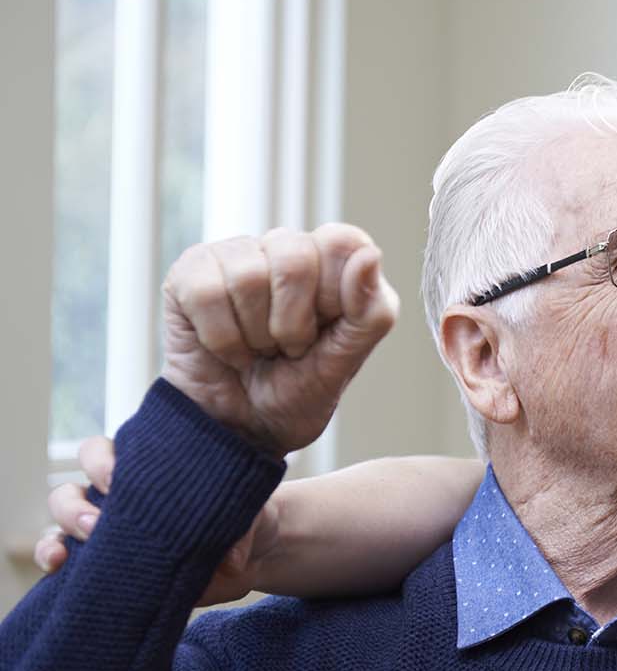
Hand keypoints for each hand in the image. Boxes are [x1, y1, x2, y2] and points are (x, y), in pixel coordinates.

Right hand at [34, 435, 279, 605]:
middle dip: (75, 505)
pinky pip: (66, 563)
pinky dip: (54, 564)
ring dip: (58, 535)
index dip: (101, 461)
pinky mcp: (108, 568)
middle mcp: (120, 499)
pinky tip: (58, 570)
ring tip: (69, 553)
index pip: (105, 453)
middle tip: (100, 523)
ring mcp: (109, 533)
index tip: (115, 477)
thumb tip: (230, 560)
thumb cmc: (246, 518)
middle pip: (72, 489)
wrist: (254, 554)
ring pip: (61, 525)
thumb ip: (241, 527)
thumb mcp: (251, 514)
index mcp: (148, 471)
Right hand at [161, 224, 397, 456]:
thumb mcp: (348, 360)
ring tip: (258, 349)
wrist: (242, 428)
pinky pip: (206, 293)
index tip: (325, 330)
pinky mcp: (190, 272)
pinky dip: (221, 339)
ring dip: (255, 335)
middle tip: (288, 348)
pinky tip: (228, 349)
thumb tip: (369, 255)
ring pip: (248, 277)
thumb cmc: (299, 389)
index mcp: (333, 260)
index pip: (342, 241)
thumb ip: (372, 310)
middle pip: (295, 259)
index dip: (334, 296)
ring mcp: (236, 254)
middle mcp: (286, 247)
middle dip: (293, 324)